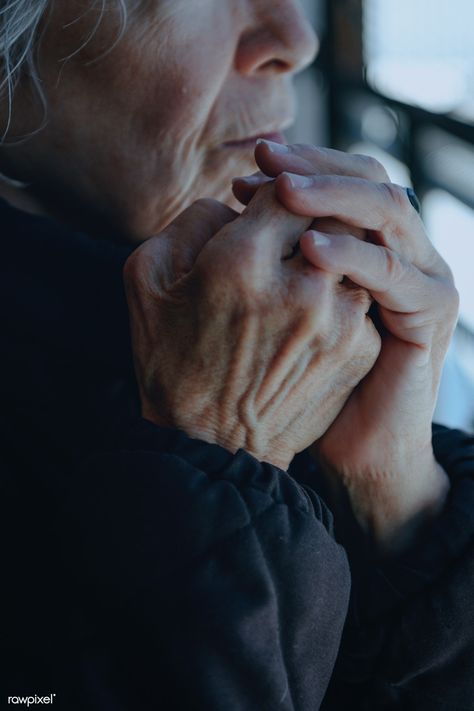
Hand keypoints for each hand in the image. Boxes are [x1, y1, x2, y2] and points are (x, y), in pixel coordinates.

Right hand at [124, 184, 379, 470]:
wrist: (212, 446)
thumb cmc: (172, 363)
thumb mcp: (147, 281)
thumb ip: (189, 221)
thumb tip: (236, 202)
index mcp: (241, 262)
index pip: (288, 189)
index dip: (278, 190)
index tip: (268, 204)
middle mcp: (301, 287)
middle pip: (333, 215)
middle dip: (312, 217)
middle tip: (292, 234)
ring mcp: (339, 322)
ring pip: (354, 254)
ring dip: (331, 256)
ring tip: (302, 276)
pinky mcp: (360, 350)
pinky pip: (363, 297)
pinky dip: (342, 295)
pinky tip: (313, 316)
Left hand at [234, 142, 455, 543]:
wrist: (353, 443)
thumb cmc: (305, 376)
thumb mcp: (279, 304)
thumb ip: (267, 256)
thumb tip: (229, 205)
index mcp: (366, 242)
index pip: (341, 176)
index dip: (299, 163)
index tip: (249, 166)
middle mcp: (397, 248)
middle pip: (366, 178)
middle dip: (314, 164)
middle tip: (266, 159)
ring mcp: (419, 275)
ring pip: (386, 210)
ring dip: (333, 194)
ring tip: (282, 192)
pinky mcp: (429, 310)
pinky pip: (393, 269)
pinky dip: (353, 253)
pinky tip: (308, 248)